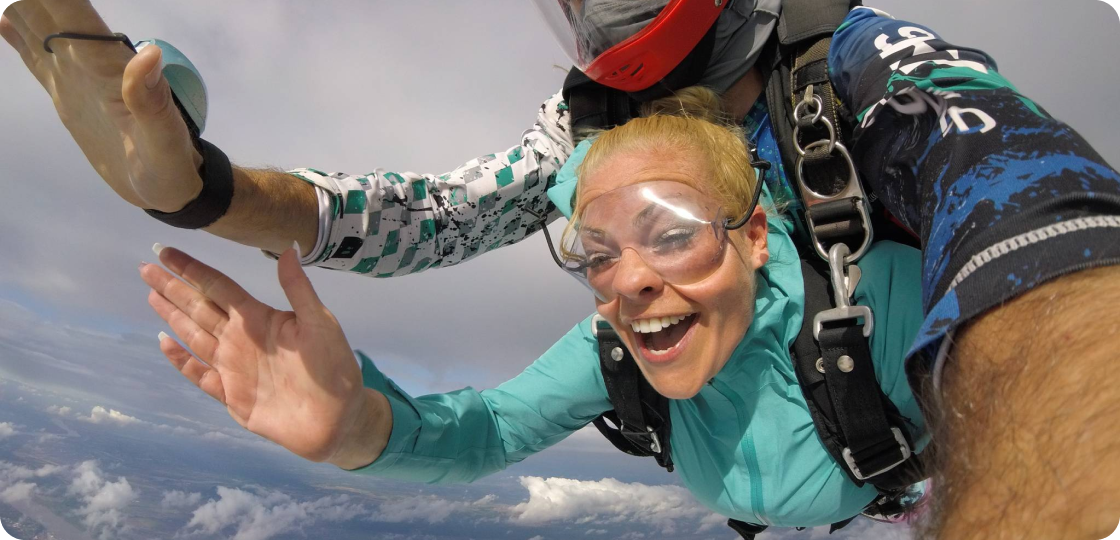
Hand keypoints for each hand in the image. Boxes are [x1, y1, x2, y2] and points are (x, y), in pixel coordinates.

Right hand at [1, 0, 202, 211]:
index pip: (72, 13)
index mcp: (107, 65)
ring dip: (21, 5)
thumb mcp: (165, 140)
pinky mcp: (68, 95)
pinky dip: (17, 35)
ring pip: (38, 27)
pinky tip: (1, 19)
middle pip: (48, 12)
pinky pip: (36, 58)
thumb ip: (152, 101)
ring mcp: (75, 76)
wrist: (168, 188)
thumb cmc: (171, 166)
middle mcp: (88, 61)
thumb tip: (149, 53)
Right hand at [139, 245, 384, 467]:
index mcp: (260, 318)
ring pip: (194, 336)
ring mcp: (234, 367)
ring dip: (172, 316)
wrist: (339, 418)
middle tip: (144, 267)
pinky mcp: (232, 396)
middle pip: (199, 307)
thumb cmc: (336, 367)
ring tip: (151, 295)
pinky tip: (164, 344)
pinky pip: (200, 375)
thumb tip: (287, 248)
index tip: (165, 250)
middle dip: (172, 288)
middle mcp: (242, 338)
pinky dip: (181, 361)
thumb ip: (299, 288)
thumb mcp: (320, 323)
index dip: (192, 269)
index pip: (218, 287)